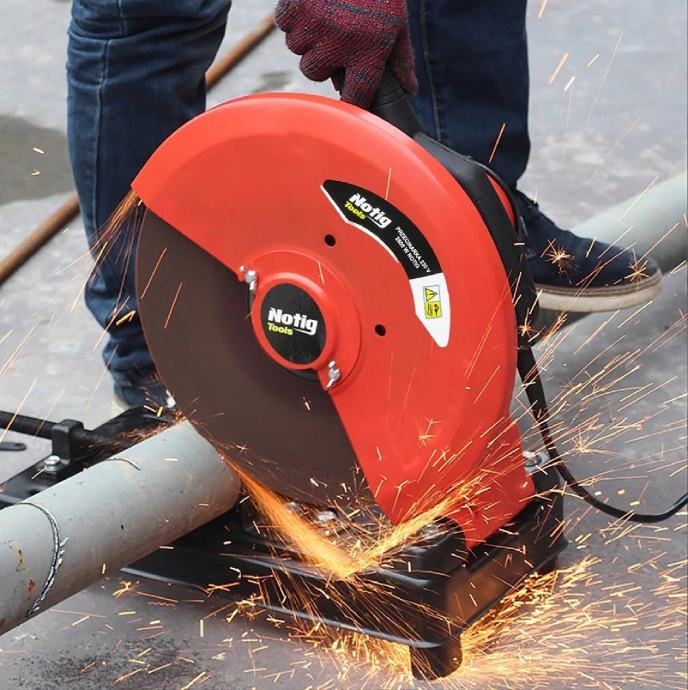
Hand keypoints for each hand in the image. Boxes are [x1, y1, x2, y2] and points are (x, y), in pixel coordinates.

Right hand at [275, 0, 416, 107]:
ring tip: (324, 14)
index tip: (346, 104)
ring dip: (306, 35)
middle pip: (314, 72)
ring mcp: (314, 24)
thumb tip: (409, 90)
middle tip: (333, 36)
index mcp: (369, 51)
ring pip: (297, 49)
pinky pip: (283, 25)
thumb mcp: (397, 23)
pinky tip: (310, 2)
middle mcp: (339, 42)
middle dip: (320, 58)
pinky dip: (292, 15)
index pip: (355, 96)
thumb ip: (401, 59)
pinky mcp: (294, 5)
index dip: (349, 102)